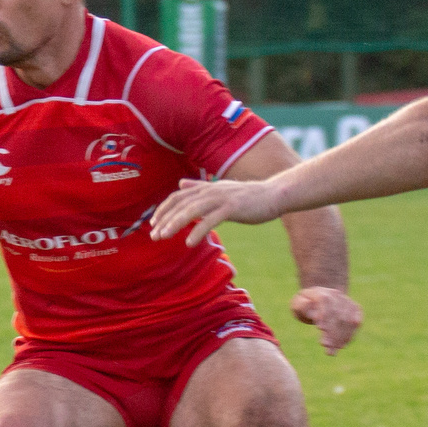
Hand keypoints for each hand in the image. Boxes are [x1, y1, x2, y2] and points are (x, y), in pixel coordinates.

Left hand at [149, 177, 285, 245]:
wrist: (275, 194)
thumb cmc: (248, 196)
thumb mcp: (220, 190)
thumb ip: (199, 188)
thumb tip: (181, 184)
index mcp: (207, 188)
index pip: (178, 197)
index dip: (163, 209)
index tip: (153, 223)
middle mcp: (211, 191)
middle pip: (181, 204)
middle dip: (164, 219)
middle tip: (153, 235)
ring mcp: (221, 198)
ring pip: (191, 210)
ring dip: (175, 224)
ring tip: (163, 237)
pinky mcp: (233, 208)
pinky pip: (211, 220)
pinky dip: (198, 231)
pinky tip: (189, 243)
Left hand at [293, 285, 363, 355]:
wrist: (322, 297)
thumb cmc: (306, 304)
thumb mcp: (297, 304)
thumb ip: (300, 306)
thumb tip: (309, 308)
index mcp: (321, 292)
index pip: (325, 302)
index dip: (325, 315)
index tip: (321, 330)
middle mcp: (336, 295)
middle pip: (337, 314)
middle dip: (332, 332)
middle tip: (326, 347)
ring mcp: (348, 301)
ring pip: (348, 320)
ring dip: (341, 337)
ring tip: (332, 351)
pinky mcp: (355, 309)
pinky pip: (356, 323)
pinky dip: (350, 335)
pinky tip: (342, 345)